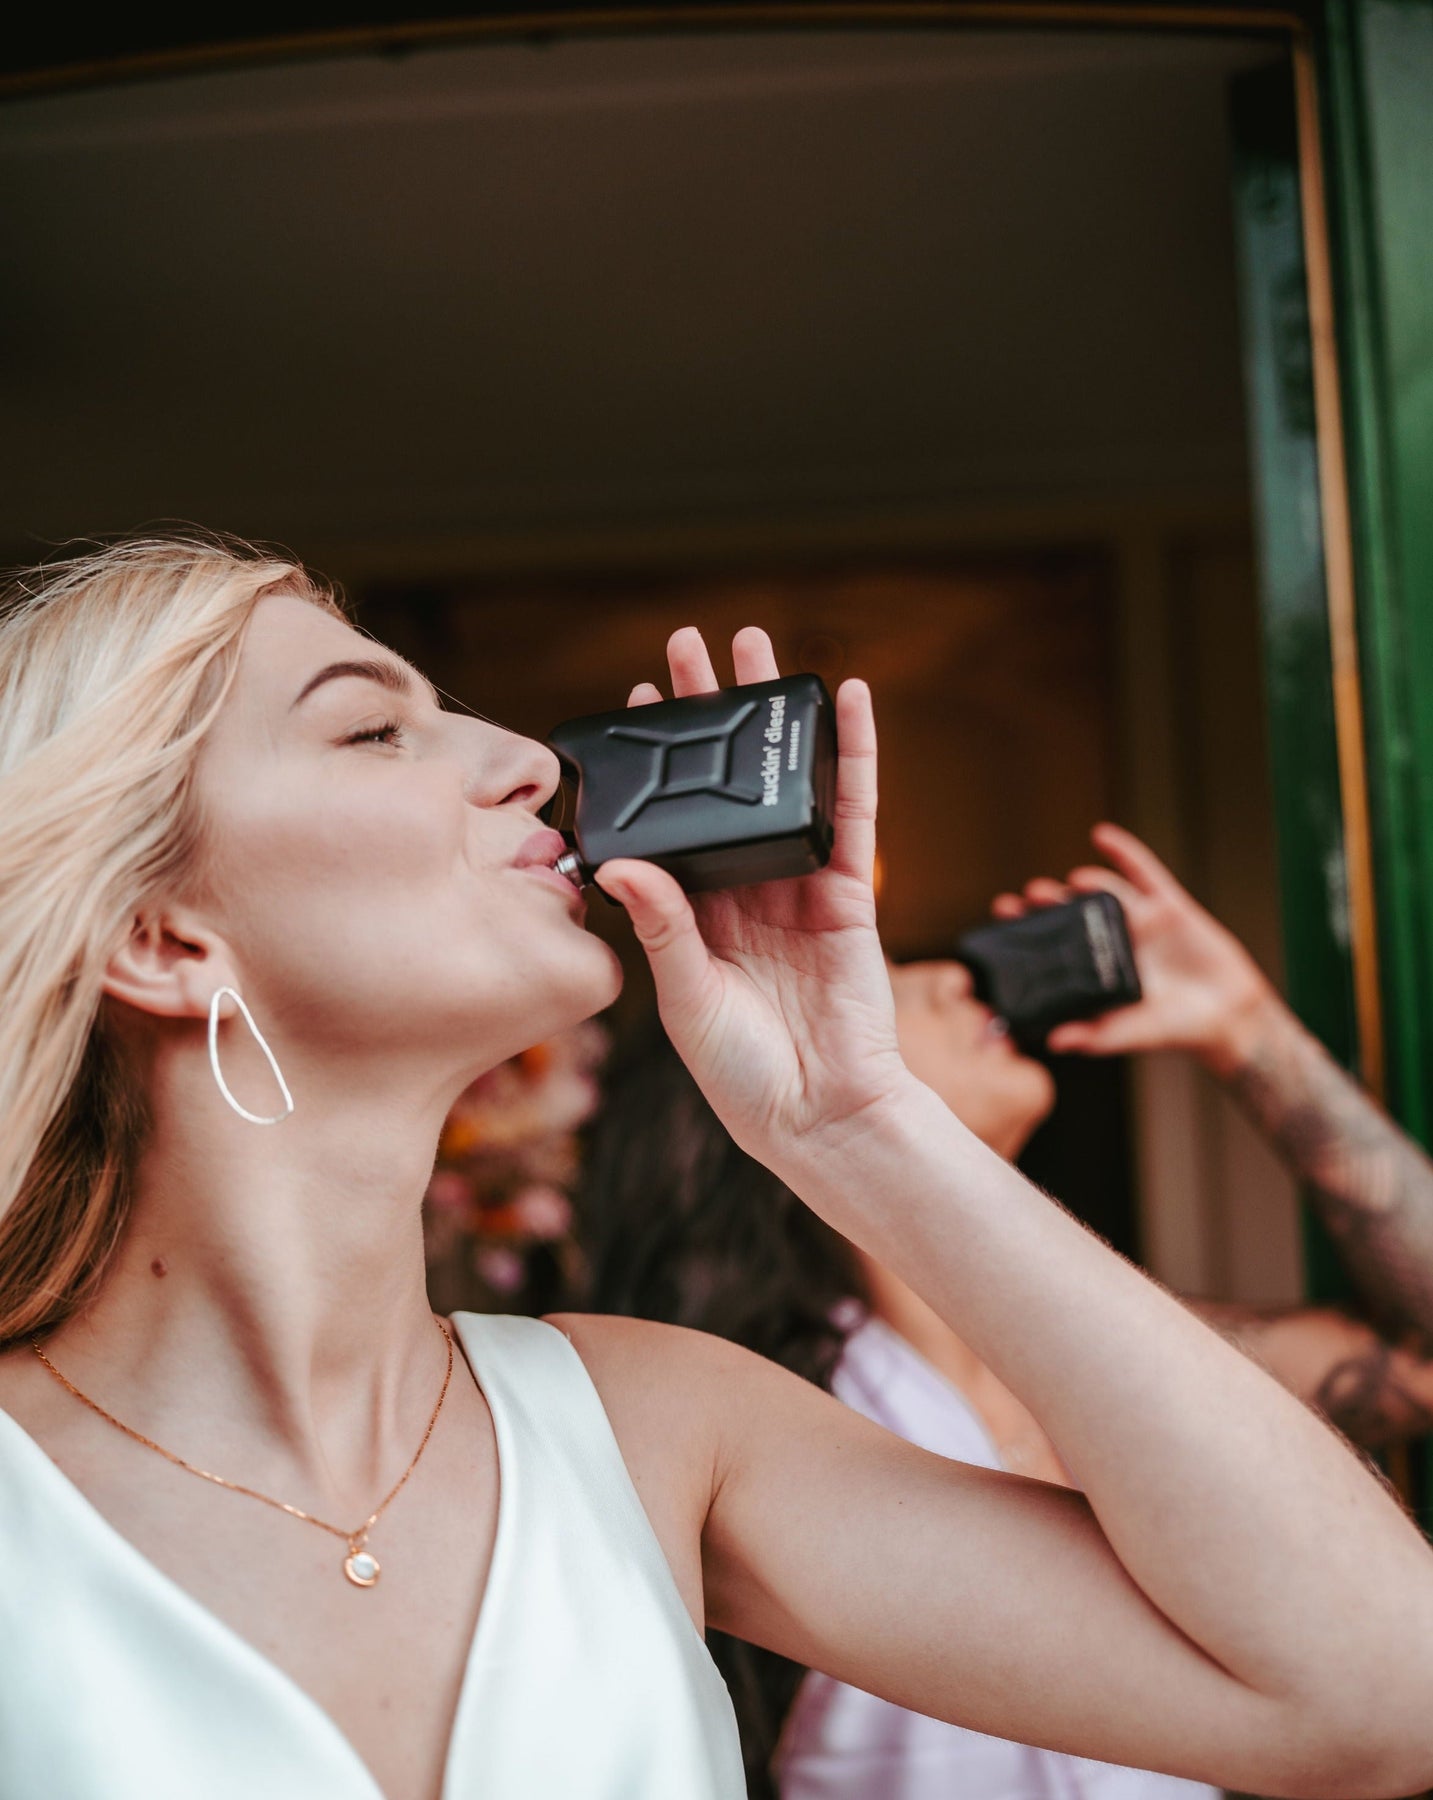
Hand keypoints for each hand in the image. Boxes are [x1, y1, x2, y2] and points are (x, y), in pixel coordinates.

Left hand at [593, 627, 909, 1174]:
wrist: (820, 1117)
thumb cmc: (743, 1075)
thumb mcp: (685, 1000)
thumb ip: (662, 930)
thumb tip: (623, 863)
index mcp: (692, 913)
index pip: (670, 820)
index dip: (658, 764)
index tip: (637, 706)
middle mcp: (742, 888)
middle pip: (723, 784)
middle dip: (710, 714)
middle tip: (694, 646)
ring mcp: (797, 886)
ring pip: (783, 782)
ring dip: (773, 715)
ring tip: (759, 646)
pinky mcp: (849, 893)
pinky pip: (851, 812)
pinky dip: (854, 755)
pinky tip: (848, 701)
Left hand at [990, 823, 1279, 1072]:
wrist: (1227, 1016)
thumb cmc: (1173, 1028)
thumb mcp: (1127, 1034)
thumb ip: (1092, 1036)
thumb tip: (1052, 1042)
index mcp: (1095, 968)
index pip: (1053, 944)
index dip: (1027, 930)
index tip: (1002, 916)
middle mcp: (1111, 940)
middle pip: (1072, 913)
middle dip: (1048, 903)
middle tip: (1027, 897)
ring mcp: (1139, 920)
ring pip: (1104, 892)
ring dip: (1085, 882)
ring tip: (1070, 881)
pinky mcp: (1169, 905)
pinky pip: (1144, 872)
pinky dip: (1124, 852)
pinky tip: (1102, 835)